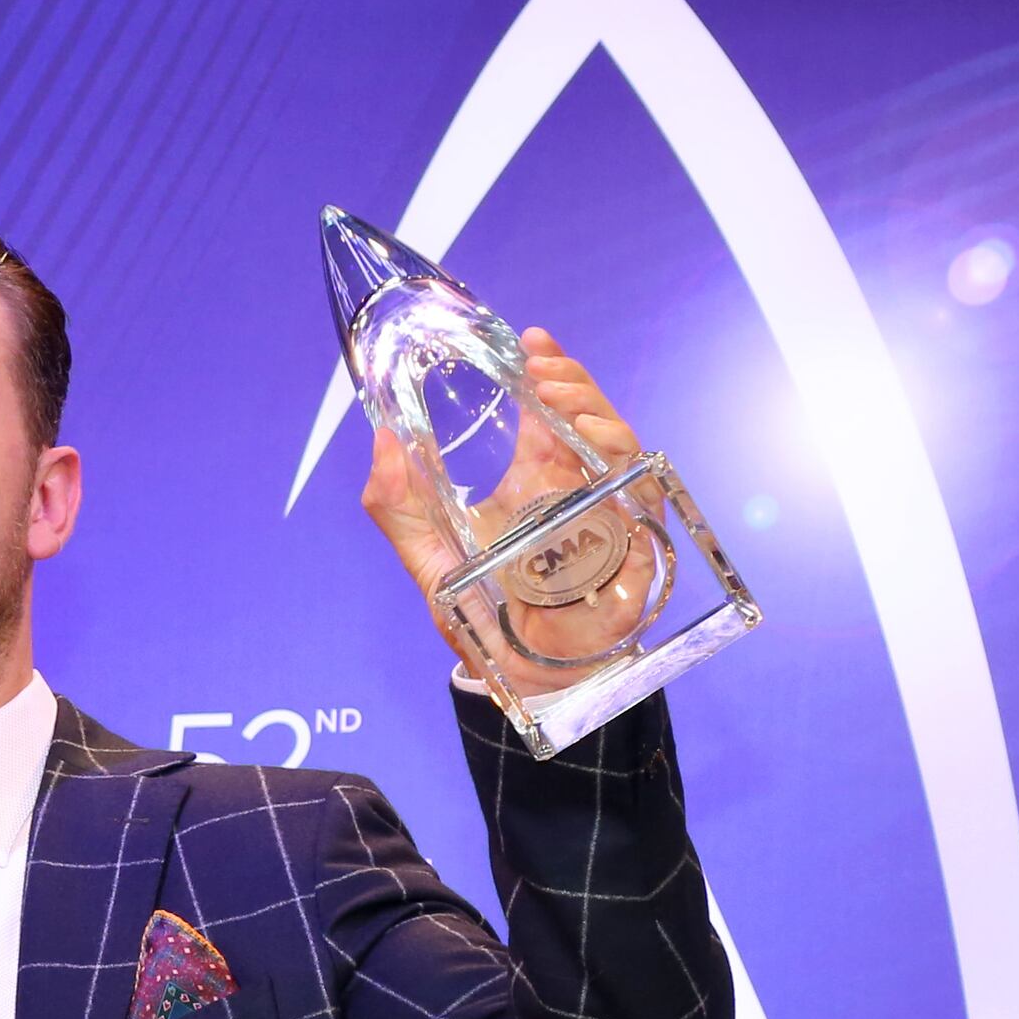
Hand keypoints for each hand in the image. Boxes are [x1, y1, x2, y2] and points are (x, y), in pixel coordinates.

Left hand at [359, 327, 644, 694]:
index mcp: (536, 480)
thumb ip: (396, 504)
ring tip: (556, 392)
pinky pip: (639, 487)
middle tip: (540, 365)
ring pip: (618, 440)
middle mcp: (576, 488)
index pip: (548, 412)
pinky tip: (591, 436)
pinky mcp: (631, 541)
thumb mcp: (428, 557)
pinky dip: (619, 454)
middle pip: (588, 416)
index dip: (548, 370)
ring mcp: (607, 511)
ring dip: (593, 406)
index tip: (531, 340)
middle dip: (571, 380)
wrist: (522, 678)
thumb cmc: (486, 619)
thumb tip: (379, 438)